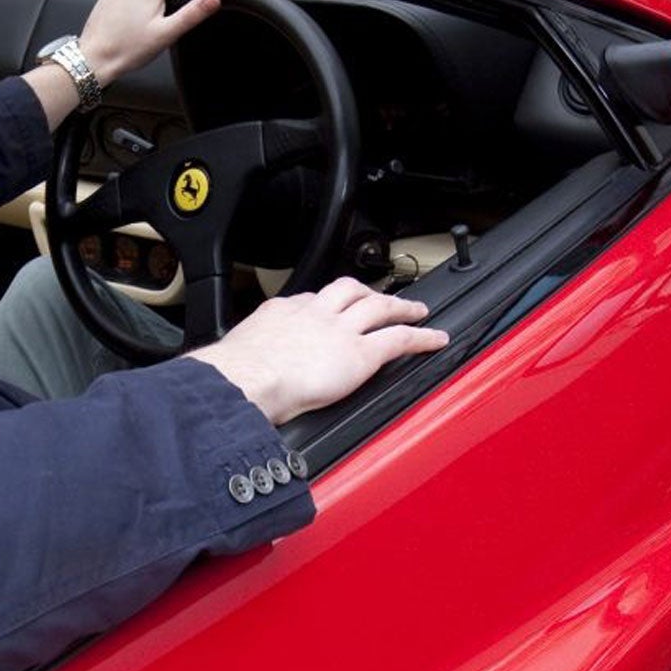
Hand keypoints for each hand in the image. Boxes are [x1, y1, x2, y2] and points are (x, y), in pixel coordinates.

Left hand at [77, 0, 219, 83]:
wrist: (95, 57)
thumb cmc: (127, 48)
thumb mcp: (167, 33)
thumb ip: (192, 13)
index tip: (176, 15)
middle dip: (168, 0)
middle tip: (156, 25)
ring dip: (153, 2)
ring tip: (141, 25)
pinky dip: (138, 2)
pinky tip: (131, 22)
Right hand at [185, 279, 449, 425]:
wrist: (244, 380)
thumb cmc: (234, 378)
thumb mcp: (237, 356)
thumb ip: (249, 359)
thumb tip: (240, 376)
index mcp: (281, 314)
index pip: (308, 301)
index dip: (323, 304)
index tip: (327, 309)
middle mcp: (314, 314)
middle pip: (348, 291)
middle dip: (367, 291)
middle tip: (380, 296)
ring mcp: (340, 331)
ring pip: (378, 307)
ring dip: (400, 306)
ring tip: (416, 310)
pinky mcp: (360, 353)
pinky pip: (399, 339)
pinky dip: (422, 337)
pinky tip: (436, 339)